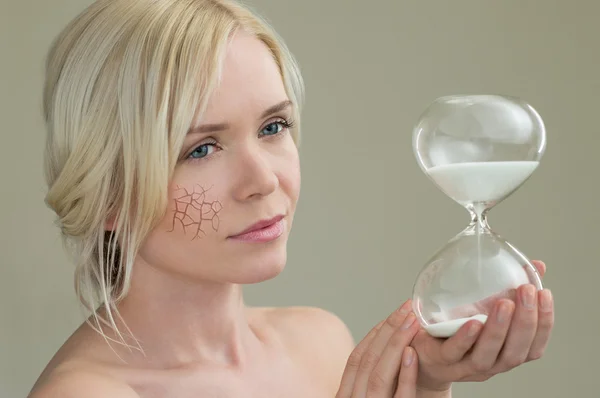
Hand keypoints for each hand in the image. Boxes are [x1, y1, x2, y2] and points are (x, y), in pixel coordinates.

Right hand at [336, 300, 420, 396]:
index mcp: (346, 397)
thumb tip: (382, 352)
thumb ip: (365, 384)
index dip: (374, 335)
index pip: (356, 360)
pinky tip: (412, 354)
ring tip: (412, 322)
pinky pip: (400, 397)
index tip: (392, 316)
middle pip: (367, 361)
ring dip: (396, 344)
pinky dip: (405, 375)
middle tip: (406, 309)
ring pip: (379, 375)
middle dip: (388, 330)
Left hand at [410, 260, 553, 391]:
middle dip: (525, 321)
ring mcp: (465, 365)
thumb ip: (509, 290)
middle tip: (527, 291)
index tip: (544, 293)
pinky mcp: (441, 358)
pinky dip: (466, 338)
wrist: (422, 350)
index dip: (544, 322)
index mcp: (506, 353)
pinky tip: (474, 322)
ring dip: (499, 329)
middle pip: (515, 351)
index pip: (534, 346)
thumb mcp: (485, 307)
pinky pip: (455, 351)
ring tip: (505, 303)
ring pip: (487, 355)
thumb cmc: (457, 328)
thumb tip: (536, 265)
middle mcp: (491, 364)